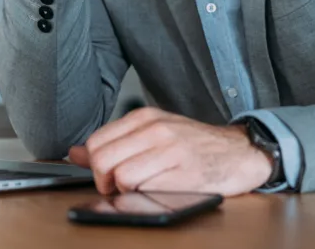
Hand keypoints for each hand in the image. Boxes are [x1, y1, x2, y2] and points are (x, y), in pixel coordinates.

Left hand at [67, 107, 271, 196]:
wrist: (240, 152)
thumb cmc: (195, 145)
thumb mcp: (153, 134)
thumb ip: (114, 143)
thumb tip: (75, 153)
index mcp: (145, 118)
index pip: (97, 142)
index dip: (96, 166)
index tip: (109, 175)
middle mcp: (156, 130)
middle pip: (104, 161)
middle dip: (106, 182)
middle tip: (121, 188)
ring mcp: (171, 150)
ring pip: (122, 177)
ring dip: (127, 192)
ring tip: (143, 189)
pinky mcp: (185, 174)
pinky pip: (147, 190)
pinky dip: (146, 197)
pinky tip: (159, 191)